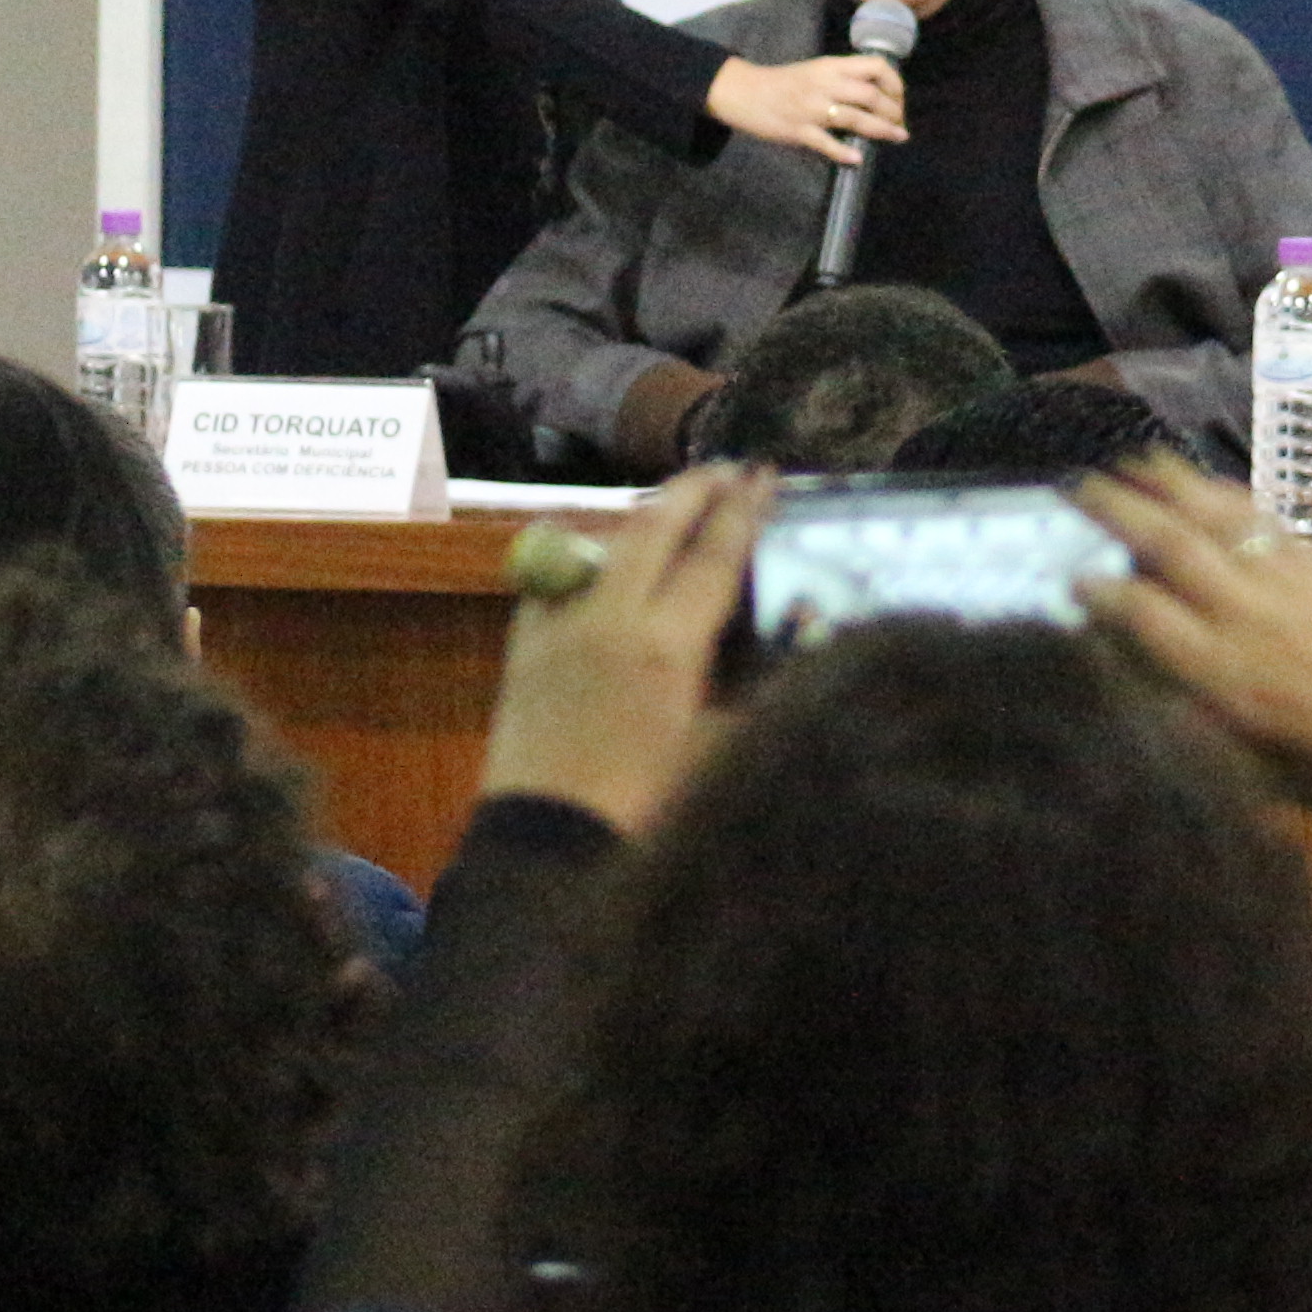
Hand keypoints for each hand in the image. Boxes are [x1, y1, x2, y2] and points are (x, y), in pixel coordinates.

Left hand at [482, 467, 766, 836]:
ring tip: (675, 508)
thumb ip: (749, 688)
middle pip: (653, 528)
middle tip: (726, 469)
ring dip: (645, 517)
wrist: (548, 842)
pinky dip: (591, 553)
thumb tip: (786, 642)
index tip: (764, 475)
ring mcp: (559, 625)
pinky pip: (560, 575)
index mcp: (667, 648)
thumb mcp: (718, 749)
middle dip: (692, 490)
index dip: (743, 511)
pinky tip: (606, 558)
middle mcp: (611, 620)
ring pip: (604, 543)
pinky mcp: (524, 644)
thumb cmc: (649, 811)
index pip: (713, 557)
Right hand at [706, 51, 905, 165]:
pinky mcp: (797, 130)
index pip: (875, 66)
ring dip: (881, 129)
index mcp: (830, 66)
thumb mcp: (815, 71)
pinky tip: (857, 159)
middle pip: (870, 94)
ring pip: (855, 117)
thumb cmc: (782, 83)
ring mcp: (811, 108)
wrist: (743, 91)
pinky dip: (844, 152)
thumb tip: (876, 95)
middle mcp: (824, 84)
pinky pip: (825, 143)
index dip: (894, 82)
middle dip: (893, 110)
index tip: (899, 98)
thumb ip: (843, 78)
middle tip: (899, 123)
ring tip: (897, 137)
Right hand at [1078, 455, 1311, 808]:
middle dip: (1117, 509)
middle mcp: (1244, 616)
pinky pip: (1269, 522)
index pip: (1139, 612)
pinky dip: (1233, 497)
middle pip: (1169, 545)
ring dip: (1172, 483)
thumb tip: (1142, 677)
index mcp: (1218, 673)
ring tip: (1137, 460)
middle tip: (1079, 486)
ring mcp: (1287, 585)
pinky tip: (1213, 486)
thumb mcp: (1244, 766)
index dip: (1097, 590)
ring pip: (1219, 517)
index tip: (1071, 577)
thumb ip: (1190, 716)